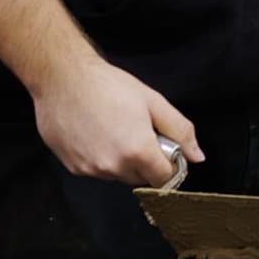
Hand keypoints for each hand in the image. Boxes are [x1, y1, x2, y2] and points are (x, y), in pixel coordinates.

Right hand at [34, 59, 202, 184]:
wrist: (62, 79)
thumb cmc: (107, 85)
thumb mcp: (153, 102)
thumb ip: (179, 131)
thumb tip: (197, 156)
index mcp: (137, 151)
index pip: (164, 179)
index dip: (169, 165)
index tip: (165, 150)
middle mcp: (113, 166)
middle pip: (141, 178)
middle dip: (146, 161)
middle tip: (139, 132)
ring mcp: (91, 169)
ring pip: (118, 175)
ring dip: (123, 161)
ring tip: (115, 130)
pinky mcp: (73, 167)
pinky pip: (97, 171)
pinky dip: (101, 158)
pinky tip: (97, 134)